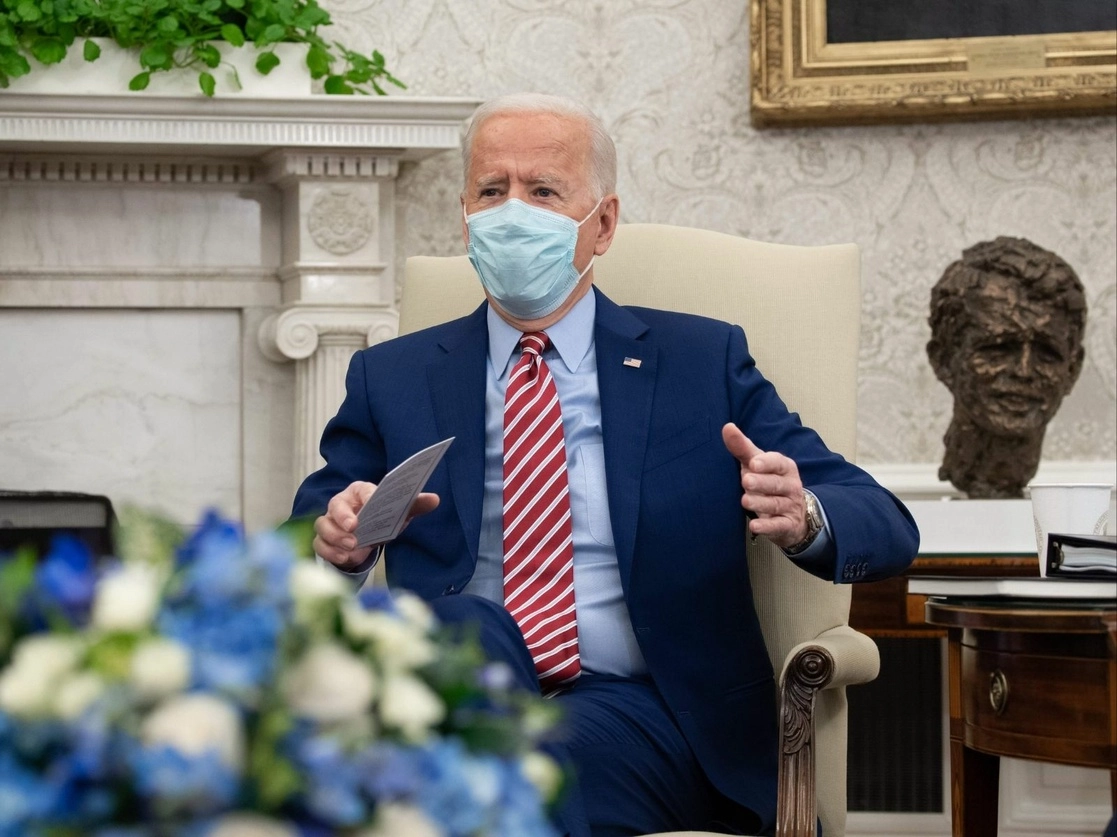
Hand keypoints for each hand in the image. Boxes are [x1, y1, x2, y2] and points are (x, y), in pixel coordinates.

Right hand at [313, 481, 439, 569]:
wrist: (367, 536)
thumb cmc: (381, 518)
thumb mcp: (399, 513)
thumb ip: (414, 505)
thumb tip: (435, 499)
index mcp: (360, 491)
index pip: (361, 489)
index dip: (365, 495)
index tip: (370, 503)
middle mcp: (341, 503)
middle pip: (335, 505)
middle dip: (342, 517)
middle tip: (354, 529)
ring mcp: (329, 521)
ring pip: (323, 525)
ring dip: (335, 537)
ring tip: (352, 547)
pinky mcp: (324, 539)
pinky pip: (319, 544)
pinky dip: (330, 552)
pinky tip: (344, 558)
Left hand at [722, 423, 807, 549]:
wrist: (794, 514)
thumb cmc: (769, 481)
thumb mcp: (758, 464)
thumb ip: (743, 448)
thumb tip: (727, 427)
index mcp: (785, 467)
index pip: (778, 463)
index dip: (766, 463)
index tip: (753, 463)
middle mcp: (791, 486)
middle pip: (776, 484)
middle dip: (762, 482)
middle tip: (746, 481)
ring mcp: (790, 506)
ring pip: (776, 504)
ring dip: (761, 503)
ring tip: (745, 500)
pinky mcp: (787, 525)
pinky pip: (778, 526)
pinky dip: (767, 527)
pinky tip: (755, 527)